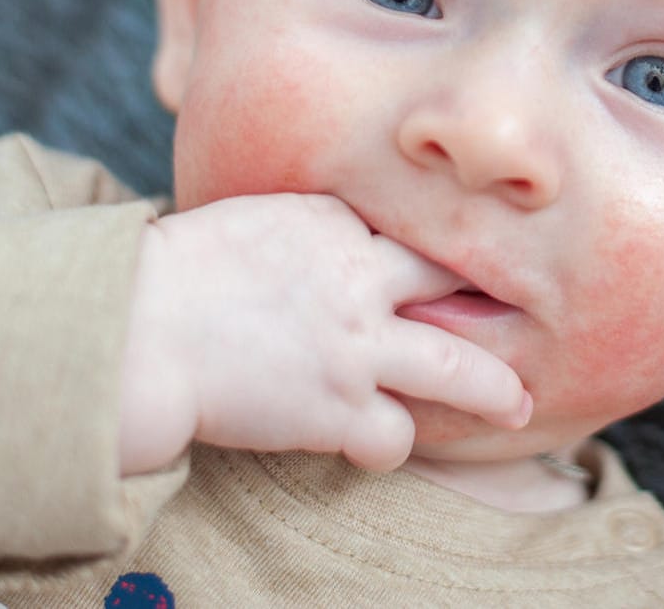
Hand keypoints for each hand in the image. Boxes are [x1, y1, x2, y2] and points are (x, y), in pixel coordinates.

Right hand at [117, 194, 529, 474]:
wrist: (136, 328)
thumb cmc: (168, 275)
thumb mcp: (246, 220)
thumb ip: (299, 232)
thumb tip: (315, 245)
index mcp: (332, 220)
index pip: (404, 232)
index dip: (430, 255)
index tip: (452, 268)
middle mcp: (359, 277)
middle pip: (454, 281)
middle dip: (491, 299)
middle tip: (526, 314)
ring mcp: (356, 345)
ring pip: (458, 368)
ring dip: (494, 390)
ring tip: (516, 405)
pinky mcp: (338, 408)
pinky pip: (397, 436)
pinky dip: (390, 445)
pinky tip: (377, 444)